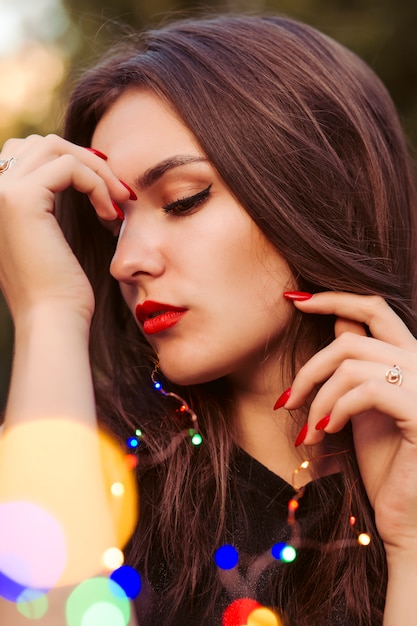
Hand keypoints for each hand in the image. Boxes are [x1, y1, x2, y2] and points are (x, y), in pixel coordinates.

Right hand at [0, 135, 128, 322]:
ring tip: (118, 202)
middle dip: (86, 161)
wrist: (52, 320)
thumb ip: (47, 204)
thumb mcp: (49, 238)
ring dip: (96, 170)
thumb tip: (77, 169)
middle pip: (41, 143)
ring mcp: (1, 193)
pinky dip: (98, 183)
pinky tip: (110, 213)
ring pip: (55, 148)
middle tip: (117, 193)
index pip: (28, 154)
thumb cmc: (58, 289)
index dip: (72, 163)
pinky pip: (70, 166)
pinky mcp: (22, 199)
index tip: (106, 191)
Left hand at [284, 292, 416, 555]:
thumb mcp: (363, 404)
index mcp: (410, 359)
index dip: (334, 298)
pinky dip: (336, 409)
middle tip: (288, 400)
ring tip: (309, 429)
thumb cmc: (386, 463)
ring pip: (352, 366)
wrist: (407, 516)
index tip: (295, 300)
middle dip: (311, 368)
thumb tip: (338, 321)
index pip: (375, 309)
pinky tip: (327, 434)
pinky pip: (367, 390)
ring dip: (318, 399)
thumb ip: (357, 364)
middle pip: (352, 340)